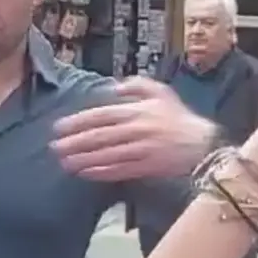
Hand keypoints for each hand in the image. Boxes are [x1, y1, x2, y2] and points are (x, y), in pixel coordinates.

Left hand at [52, 77, 216, 180]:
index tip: (59, 128)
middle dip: (74, 143)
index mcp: (136, 111)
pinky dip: (101, 172)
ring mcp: (141, 150)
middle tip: (54, 148)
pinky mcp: (146, 167)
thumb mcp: (161, 92)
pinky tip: (86, 173)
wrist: (202, 144)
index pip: (100, 116)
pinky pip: (119, 170)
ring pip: (106, 155)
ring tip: (65, 163)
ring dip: (83, 159)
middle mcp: (136, 130)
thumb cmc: (179, 117)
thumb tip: (114, 87)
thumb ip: (136, 85)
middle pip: (99, 137)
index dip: (77, 122)